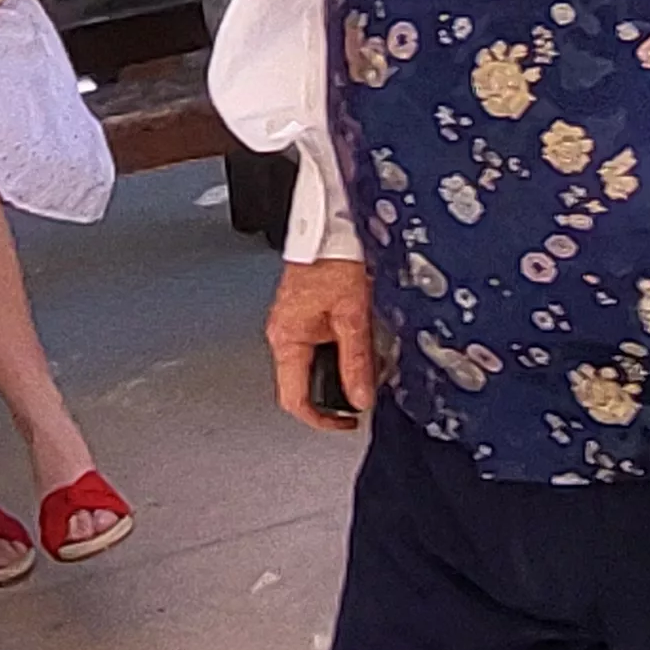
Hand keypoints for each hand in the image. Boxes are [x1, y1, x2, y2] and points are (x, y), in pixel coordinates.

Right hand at [265, 257, 378, 432]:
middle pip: (302, 385)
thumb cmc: (334, 260)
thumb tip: (360, 397)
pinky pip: (318, 346)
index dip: (320, 419)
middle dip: (333, 394)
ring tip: (365, 365)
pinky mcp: (303, 313)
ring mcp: (291, 323)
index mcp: (287, 338)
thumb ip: (357, 360)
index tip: (345, 423)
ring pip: (312, 366)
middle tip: (361, 395)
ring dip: (339, 372)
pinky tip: (358, 342)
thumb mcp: (353, 315)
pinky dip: (339, 352)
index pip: (295, 399)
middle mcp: (283, 333)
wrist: (330, 227)